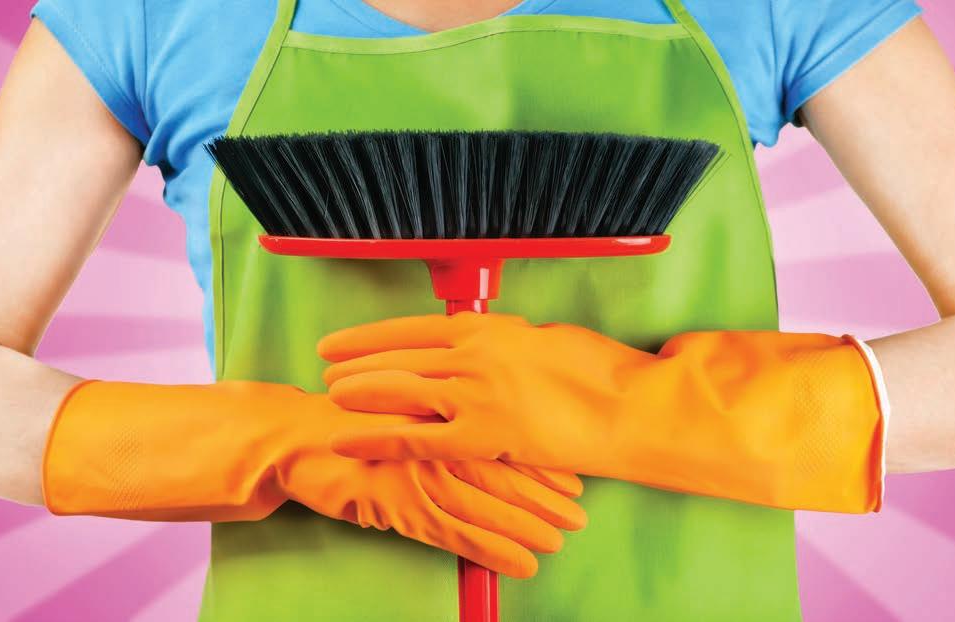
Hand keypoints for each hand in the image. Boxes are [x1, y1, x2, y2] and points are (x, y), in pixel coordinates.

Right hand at [42, 380, 585, 576]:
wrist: (294, 436)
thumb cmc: (348, 420)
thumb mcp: (398, 412)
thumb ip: (438, 419)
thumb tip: (480, 430)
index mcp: (439, 409)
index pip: (500, 437)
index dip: (540, 461)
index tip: (576, 476)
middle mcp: (435, 437)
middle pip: (501, 471)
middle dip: (544, 497)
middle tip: (580, 514)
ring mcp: (416, 471)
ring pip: (484, 503)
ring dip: (524, 525)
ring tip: (558, 543)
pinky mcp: (397, 502)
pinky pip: (452, 532)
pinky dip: (489, 549)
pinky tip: (518, 565)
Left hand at [320, 313, 641, 469]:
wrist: (627, 405)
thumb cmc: (594, 371)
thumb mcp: (540, 340)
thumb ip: (500, 343)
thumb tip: (479, 345)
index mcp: (486, 329)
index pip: (411, 329)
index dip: (370, 337)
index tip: (343, 341)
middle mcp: (472, 355)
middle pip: (397, 357)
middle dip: (356, 362)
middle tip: (326, 365)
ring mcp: (475, 394)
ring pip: (400, 391)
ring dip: (360, 392)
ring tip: (330, 394)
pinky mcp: (483, 435)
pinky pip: (417, 439)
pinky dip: (377, 439)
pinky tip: (349, 440)